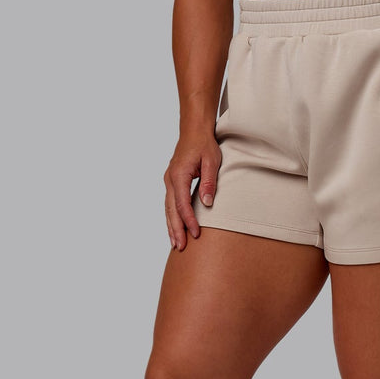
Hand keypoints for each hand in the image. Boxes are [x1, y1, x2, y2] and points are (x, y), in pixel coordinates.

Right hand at [163, 132, 221, 250]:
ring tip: (175, 243)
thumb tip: (207, 203)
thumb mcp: (212, 161)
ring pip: (168, 208)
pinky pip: (170, 203)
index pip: (182, 203)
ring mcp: (169, 181)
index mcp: (179, 175)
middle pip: (171, 209)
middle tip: (180, 247)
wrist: (194, 131)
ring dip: (171, 226)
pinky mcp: (172, 182)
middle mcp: (170, 179)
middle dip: (176, 229)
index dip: (189, 220)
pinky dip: (172, 217)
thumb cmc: (204, 145)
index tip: (196, 233)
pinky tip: (174, 228)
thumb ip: (208, 182)